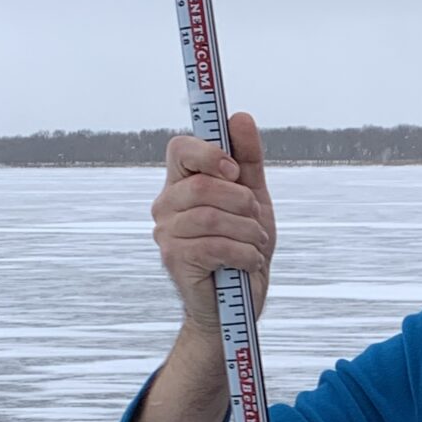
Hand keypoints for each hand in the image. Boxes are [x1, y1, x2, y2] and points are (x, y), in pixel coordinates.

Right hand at [151, 112, 275, 331]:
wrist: (237, 305)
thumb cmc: (242, 250)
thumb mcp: (254, 202)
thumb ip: (248, 161)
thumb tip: (239, 116)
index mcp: (181, 184)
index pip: (180, 148)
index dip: (209, 152)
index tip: (235, 170)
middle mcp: (166, 205)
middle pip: (202, 185)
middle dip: (243, 202)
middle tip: (256, 219)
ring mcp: (166, 233)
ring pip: (212, 217)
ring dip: (248, 231)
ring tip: (256, 244)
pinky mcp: (175, 260)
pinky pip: (215, 246)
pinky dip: (244, 253)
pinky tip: (249, 262)